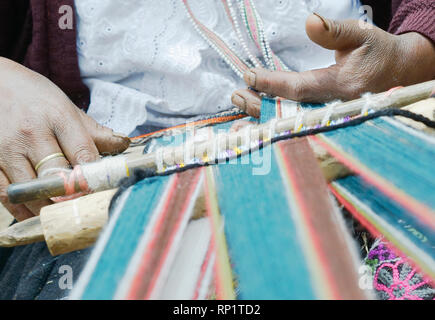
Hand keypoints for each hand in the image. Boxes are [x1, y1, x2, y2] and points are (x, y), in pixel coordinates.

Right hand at [0, 58, 129, 220]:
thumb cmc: (35, 97)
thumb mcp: (66, 107)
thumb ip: (94, 131)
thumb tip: (123, 144)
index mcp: (58, 117)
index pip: (83, 154)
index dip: (94, 178)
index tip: (102, 192)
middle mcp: (32, 133)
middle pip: (57, 176)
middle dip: (73, 197)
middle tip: (84, 209)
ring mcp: (7, 148)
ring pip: (30, 191)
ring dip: (49, 209)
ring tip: (63, 216)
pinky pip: (4, 195)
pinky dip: (22, 210)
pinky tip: (36, 214)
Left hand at [232, 13, 434, 116]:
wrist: (398, 73)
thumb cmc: (377, 52)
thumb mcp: (360, 35)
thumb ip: (333, 31)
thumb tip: (308, 22)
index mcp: (342, 87)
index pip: (299, 88)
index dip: (271, 84)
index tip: (248, 75)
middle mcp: (334, 109)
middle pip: (289, 112)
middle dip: (259, 106)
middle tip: (236, 96)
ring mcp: (330, 120)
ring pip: (291, 125)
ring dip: (262, 123)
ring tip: (236, 122)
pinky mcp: (326, 123)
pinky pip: (296, 129)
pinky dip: (274, 133)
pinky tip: (256, 133)